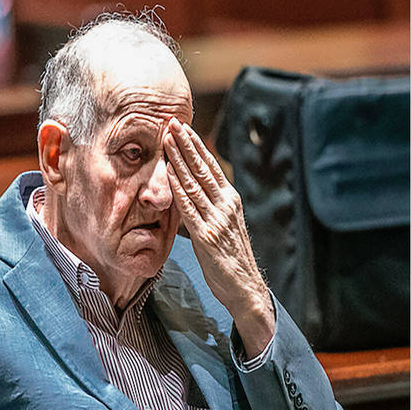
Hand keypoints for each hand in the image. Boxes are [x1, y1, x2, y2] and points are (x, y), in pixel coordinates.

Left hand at [163, 118, 274, 357]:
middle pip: (203, 168)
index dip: (196, 145)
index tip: (182, 127)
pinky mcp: (206, 236)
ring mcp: (217, 219)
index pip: (211, 167)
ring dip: (178, 159)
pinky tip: (168, 173)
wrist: (244, 288)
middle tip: (171, 122)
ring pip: (194, 183)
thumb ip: (210, 207)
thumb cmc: (230, 260)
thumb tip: (192, 191)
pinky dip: (177, 188)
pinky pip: (189, 207)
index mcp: (231, 201)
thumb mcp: (224, 226)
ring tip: (166, 139)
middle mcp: (226, 205)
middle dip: (185, 143)